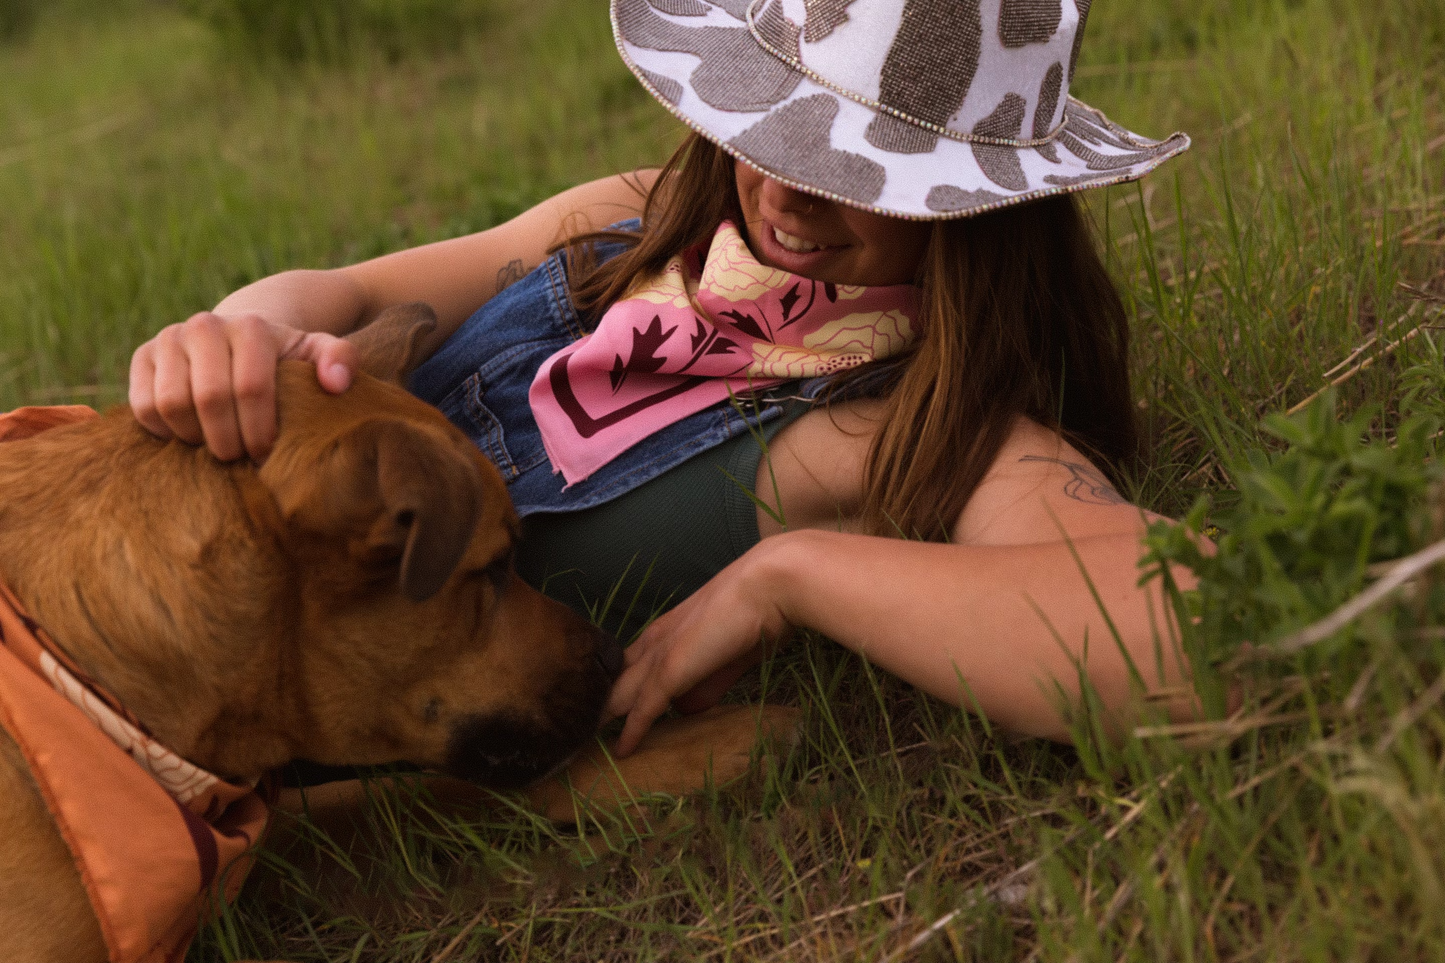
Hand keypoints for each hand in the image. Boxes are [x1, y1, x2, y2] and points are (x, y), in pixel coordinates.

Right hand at [128, 312, 355, 461]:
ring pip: (172, 404)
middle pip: (209, 399)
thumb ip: (340, 360)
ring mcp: (169, 338)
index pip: (251, 388)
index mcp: (251, 327)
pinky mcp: (142, 356)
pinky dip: (165, 432)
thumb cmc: (284, 359)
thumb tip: (335, 383)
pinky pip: (144, 407)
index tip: (268, 454)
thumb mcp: (317, 354)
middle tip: (241, 458)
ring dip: (196, 438)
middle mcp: (206, 325)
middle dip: (228, 440)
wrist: (239, 339)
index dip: (259, 431)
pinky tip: (192, 436)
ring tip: (218, 447)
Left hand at [604, 538, 795, 755]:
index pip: (628, 666)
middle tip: (582, 732)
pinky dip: (632, 731)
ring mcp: (659, 655)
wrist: (767, 586)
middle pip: (615, 681)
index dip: (614, 689)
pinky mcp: (670, 670)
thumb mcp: (727, 656)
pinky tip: (621, 751)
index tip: (601, 710)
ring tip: (586, 744)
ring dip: (604, 720)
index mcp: (665, 632)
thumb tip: (686, 709)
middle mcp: (654, 642)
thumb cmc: (756, 611)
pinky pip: (644, 708)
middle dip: (598, 706)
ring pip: (620, 695)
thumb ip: (707, 683)